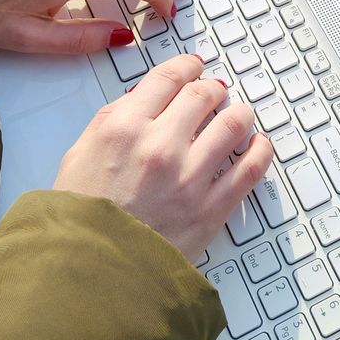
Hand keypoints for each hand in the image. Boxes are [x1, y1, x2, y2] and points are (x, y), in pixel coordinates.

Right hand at [53, 55, 273, 260]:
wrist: (92, 273)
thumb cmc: (82, 218)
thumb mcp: (79, 154)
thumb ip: (113, 120)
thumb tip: (143, 98)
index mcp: (124, 128)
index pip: (168, 78)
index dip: (186, 66)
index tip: (194, 66)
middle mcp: (160, 146)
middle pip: (203, 95)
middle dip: (212, 88)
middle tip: (215, 91)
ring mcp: (190, 176)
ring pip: (234, 123)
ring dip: (239, 113)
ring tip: (239, 115)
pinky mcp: (212, 207)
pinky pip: (251, 168)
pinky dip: (261, 150)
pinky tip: (258, 144)